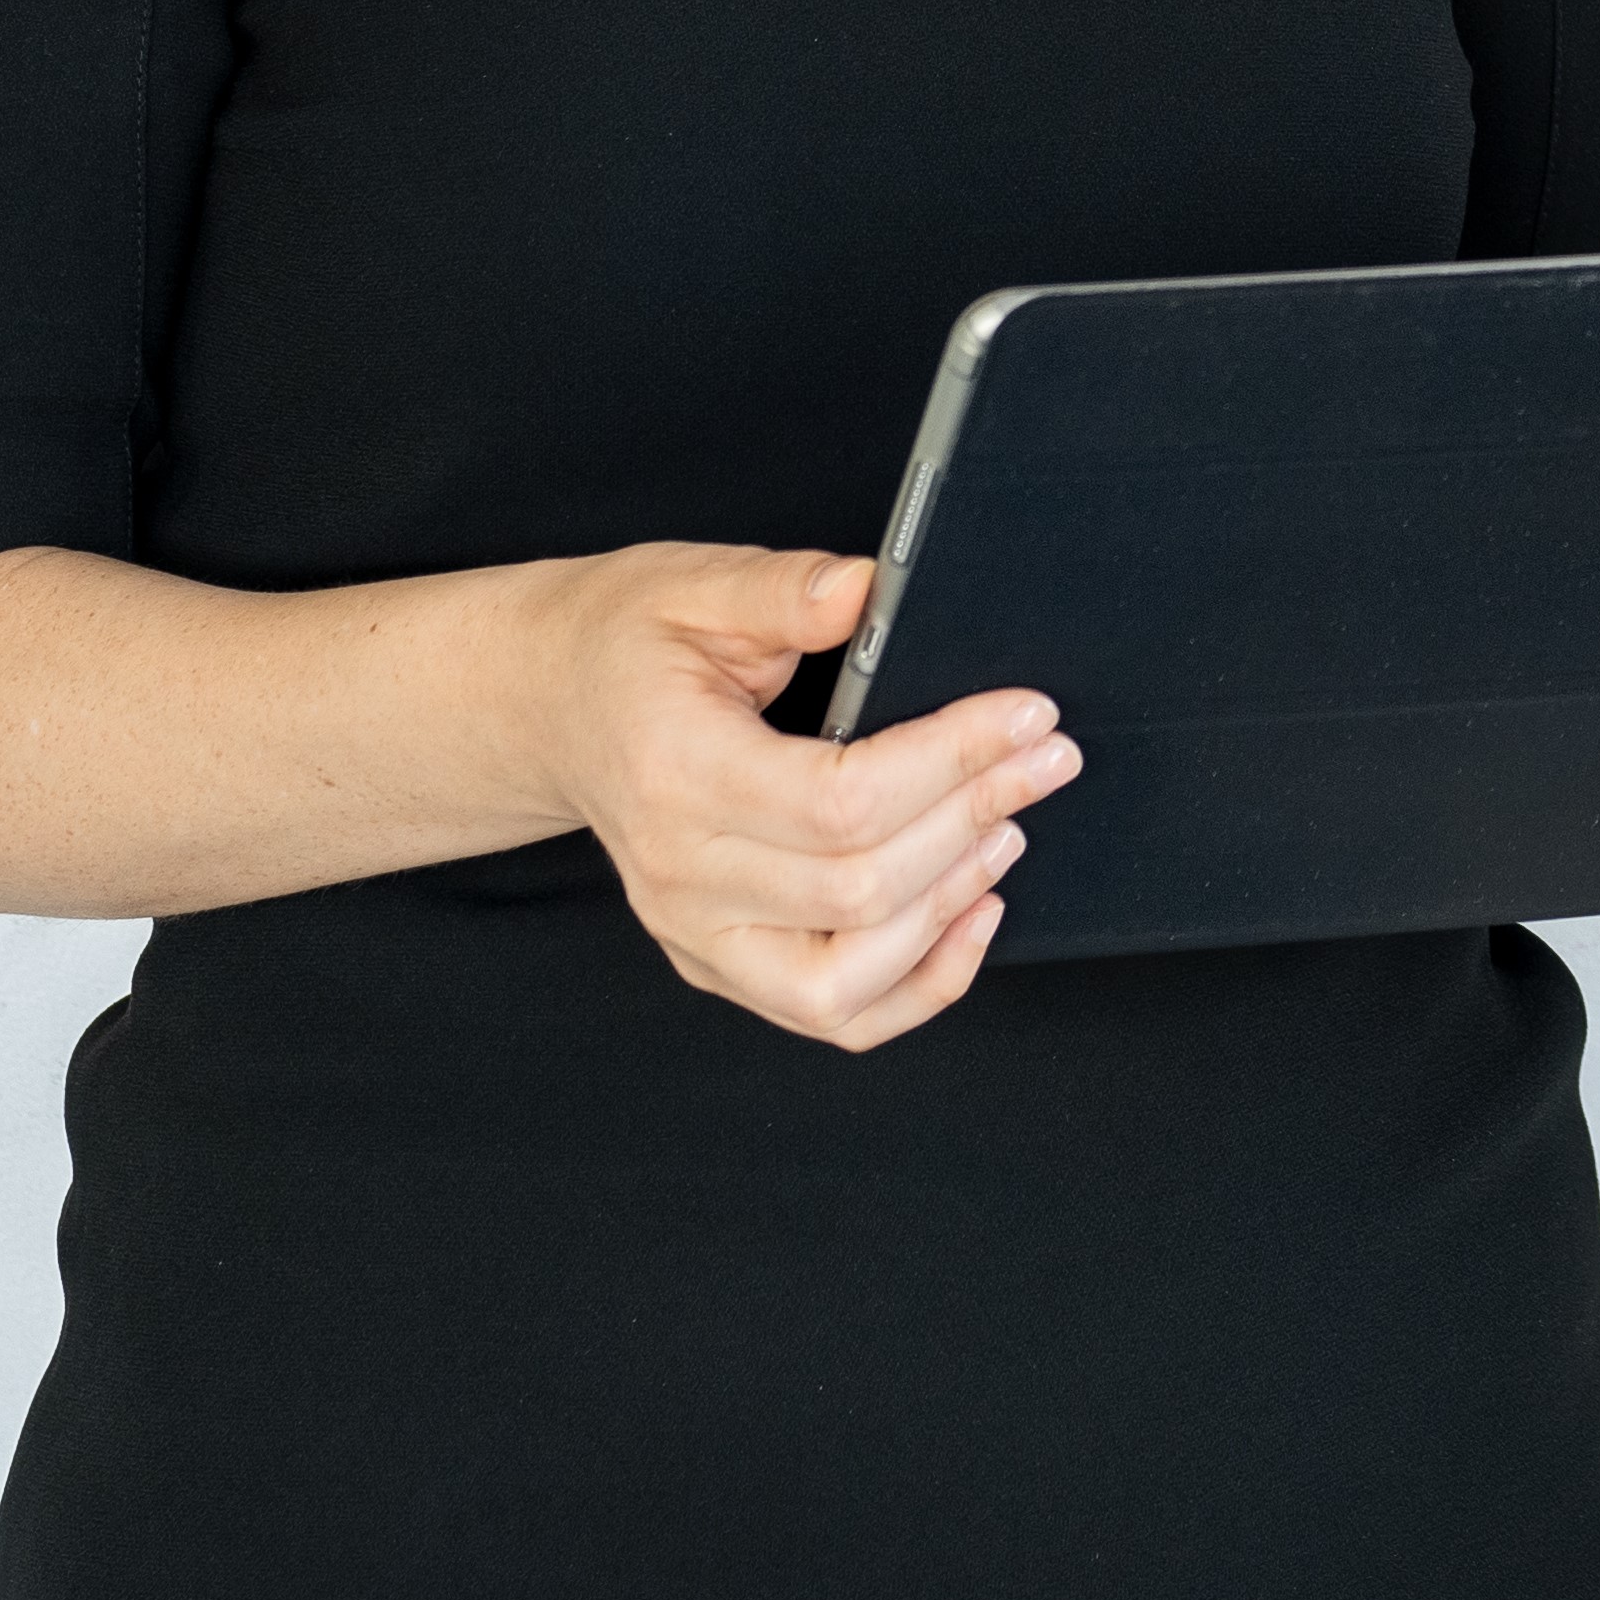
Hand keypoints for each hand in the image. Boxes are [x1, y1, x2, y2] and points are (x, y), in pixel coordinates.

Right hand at [509, 543, 1080, 1052]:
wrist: (553, 706)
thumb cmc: (625, 644)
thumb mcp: (695, 584)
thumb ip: (785, 588)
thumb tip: (869, 590)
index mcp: (676, 774)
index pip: (839, 801)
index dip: (950, 762)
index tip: (1025, 715)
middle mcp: (679, 874)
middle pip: (857, 889)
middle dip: (974, 818)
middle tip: (1047, 757)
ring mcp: (694, 934)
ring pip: (843, 980)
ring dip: (948, 909)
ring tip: (1007, 829)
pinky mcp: (717, 962)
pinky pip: (829, 1015)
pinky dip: (917, 985)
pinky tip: (970, 916)